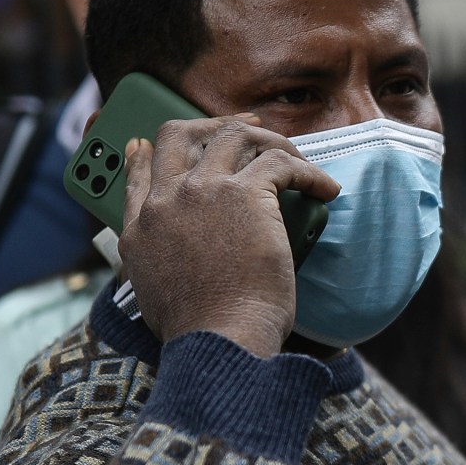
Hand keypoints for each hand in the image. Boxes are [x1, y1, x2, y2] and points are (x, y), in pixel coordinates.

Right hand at [119, 116, 338, 356]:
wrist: (218, 338)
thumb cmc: (198, 330)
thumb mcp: (150, 294)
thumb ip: (150, 267)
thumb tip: (165, 265)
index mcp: (140, 226)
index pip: (140, 170)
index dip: (148, 152)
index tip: (153, 143)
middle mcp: (166, 200)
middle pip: (180, 134)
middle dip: (214, 126)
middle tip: (249, 131)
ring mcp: (203, 191)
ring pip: (233, 136)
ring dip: (269, 141)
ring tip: (296, 160)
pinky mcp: (245, 195)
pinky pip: (280, 162)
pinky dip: (308, 171)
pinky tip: (325, 189)